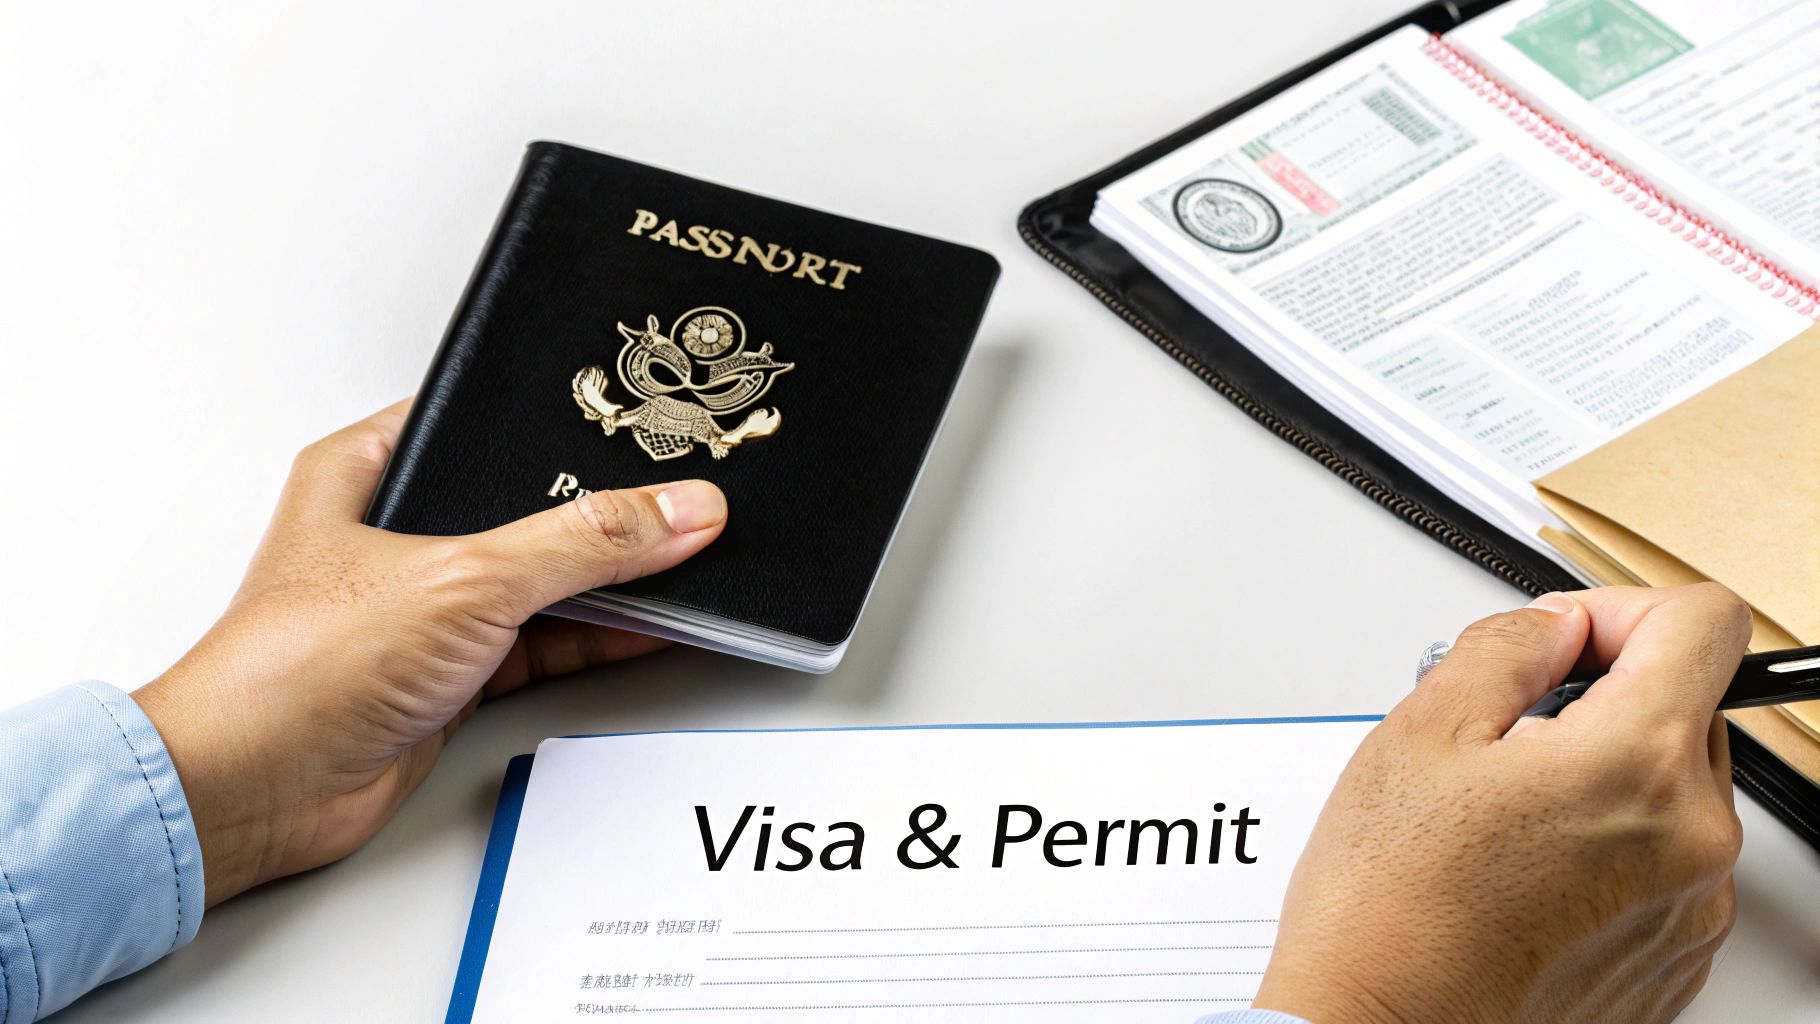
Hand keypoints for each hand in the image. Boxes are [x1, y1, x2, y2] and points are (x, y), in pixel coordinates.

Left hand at [134, 401, 727, 905]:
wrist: (258, 791)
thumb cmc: (296, 669)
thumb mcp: (467, 577)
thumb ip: (583, 543)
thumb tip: (674, 511)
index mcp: (369, 471)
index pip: (484, 427)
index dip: (558, 426)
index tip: (638, 425)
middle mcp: (396, 534)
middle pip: (524, 509)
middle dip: (595, 513)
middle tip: (672, 494)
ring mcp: (427, 607)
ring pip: (541, 580)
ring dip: (606, 583)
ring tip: (685, 560)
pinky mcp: (452, 673)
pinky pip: (546, 642)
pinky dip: (600, 639)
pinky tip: (653, 625)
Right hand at [1254, 584, 1749, 1023]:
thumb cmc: (1389, 909)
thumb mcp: (1418, 731)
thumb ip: (1503, 649)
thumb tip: (1548, 631)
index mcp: (1637, 763)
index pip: (1702, 622)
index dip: (1621, 607)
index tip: (1565, 639)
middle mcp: (1692, 838)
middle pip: (1688, 706)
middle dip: (1603, 697)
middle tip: (1505, 730)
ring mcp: (1690, 908)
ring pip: (1673, 788)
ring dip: (1604, 775)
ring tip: (1502, 812)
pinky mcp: (1672, 959)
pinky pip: (1665, 865)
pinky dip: (1608, 846)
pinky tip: (1522, 866)